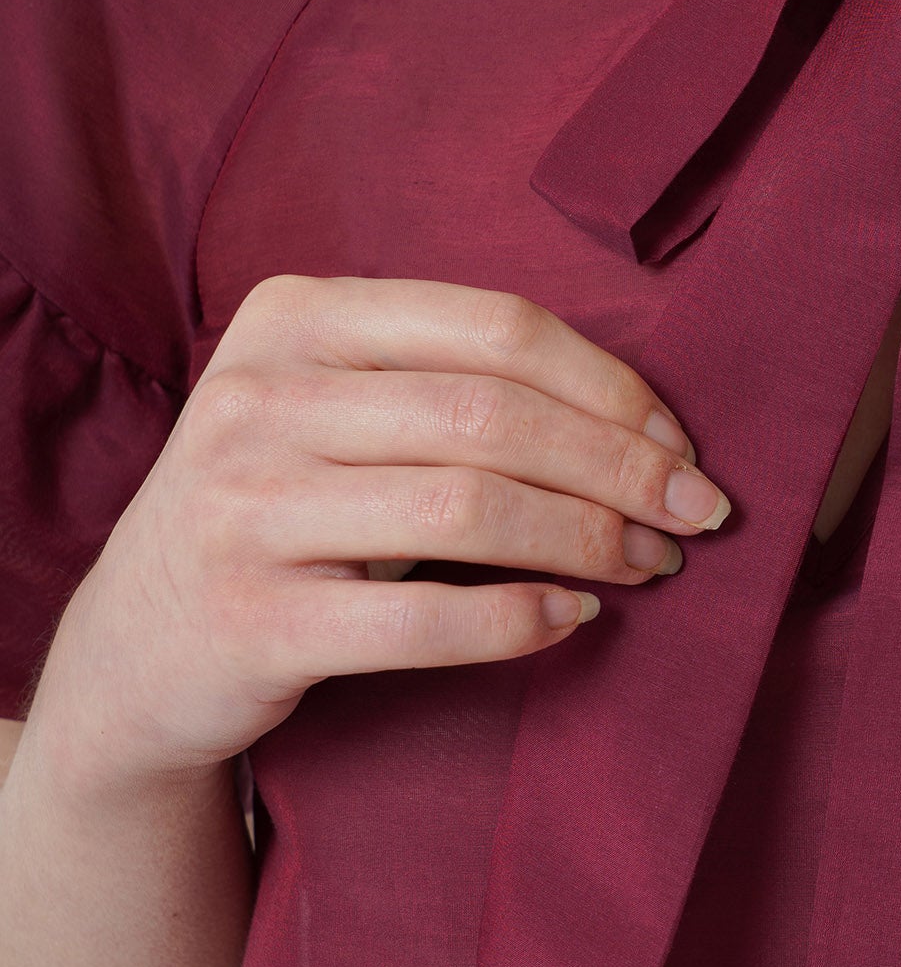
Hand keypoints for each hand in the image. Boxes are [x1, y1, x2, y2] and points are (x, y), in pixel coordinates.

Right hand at [31, 274, 730, 783]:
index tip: (682, 444)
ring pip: (467, 510)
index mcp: (293, 317)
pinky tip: (573, 618)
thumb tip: (647, 425)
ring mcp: (243, 510)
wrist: (136, 649)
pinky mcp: (251, 621)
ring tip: (650, 565)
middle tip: (698, 514)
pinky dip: (520, 619)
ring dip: (590, 540)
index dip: (611, 387)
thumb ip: (449, 384)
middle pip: (493, 417)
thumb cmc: (281, 512)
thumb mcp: (333, 411)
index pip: (496, 328)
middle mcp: (258, 399)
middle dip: (622, 468)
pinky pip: (421, 620)